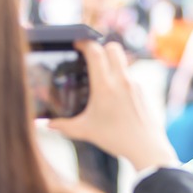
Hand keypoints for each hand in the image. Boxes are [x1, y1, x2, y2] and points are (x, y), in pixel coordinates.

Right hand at [47, 40, 178, 171]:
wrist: (146, 148)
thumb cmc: (115, 139)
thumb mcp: (85, 131)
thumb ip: (63, 126)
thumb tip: (45, 124)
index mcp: (105, 86)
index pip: (95, 51)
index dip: (84, 43)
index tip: (77, 45)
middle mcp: (121, 80)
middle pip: (113, 47)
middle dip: (101, 47)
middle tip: (91, 57)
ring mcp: (134, 84)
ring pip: (122, 62)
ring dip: (111, 64)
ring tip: (101, 78)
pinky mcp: (143, 91)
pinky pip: (129, 77)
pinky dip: (120, 80)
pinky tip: (114, 96)